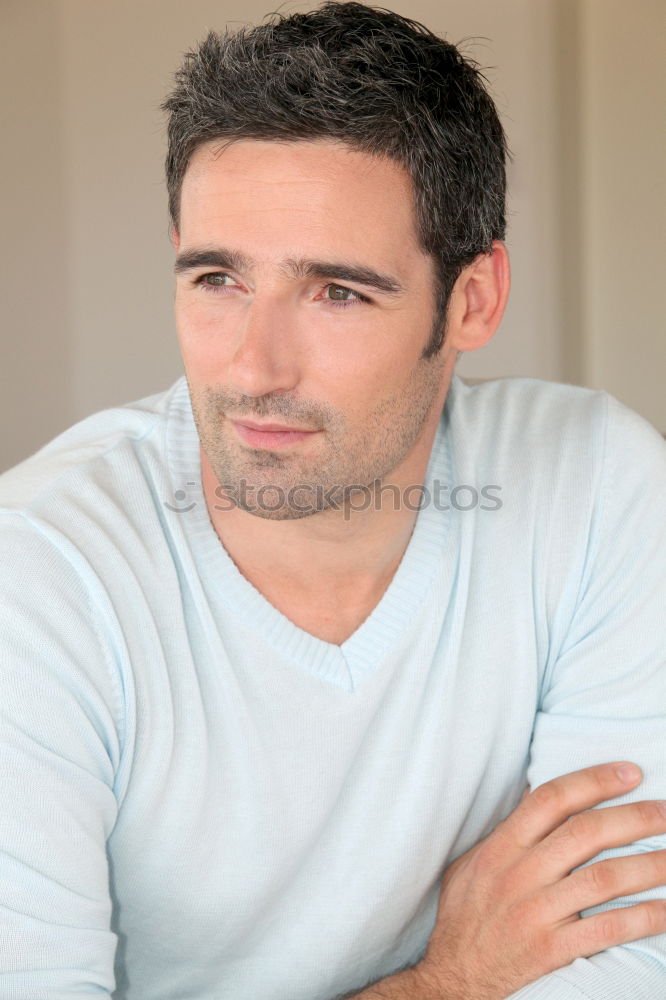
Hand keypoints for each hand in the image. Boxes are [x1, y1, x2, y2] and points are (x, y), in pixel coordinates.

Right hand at [415, 762, 665, 999]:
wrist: (453, 977)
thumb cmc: (464, 917)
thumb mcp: (470, 864)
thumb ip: (504, 834)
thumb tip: (539, 800)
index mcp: (501, 847)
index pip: (552, 800)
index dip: (593, 781)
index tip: (629, 773)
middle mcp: (521, 874)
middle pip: (586, 833)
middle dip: (633, 817)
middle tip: (665, 810)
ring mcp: (538, 912)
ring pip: (605, 878)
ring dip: (649, 864)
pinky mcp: (552, 950)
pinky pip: (608, 929)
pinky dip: (644, 917)